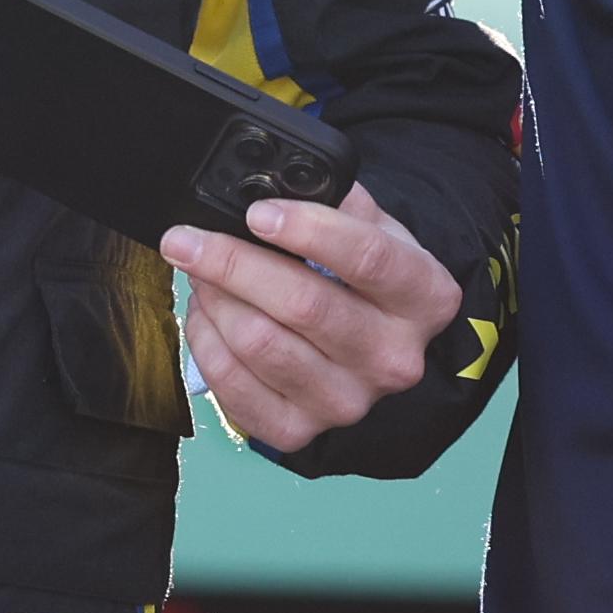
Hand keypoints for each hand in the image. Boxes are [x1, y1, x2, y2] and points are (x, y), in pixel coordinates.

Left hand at [162, 185, 461, 454]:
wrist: (369, 342)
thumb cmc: (364, 278)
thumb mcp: (373, 229)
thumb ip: (336, 201)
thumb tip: (274, 181)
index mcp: (425, 297)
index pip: (368, 259)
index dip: (307, 230)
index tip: (255, 212)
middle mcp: (394, 358)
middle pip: (303, 305)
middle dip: (231, 263)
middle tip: (187, 238)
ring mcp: (348, 402)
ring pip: (260, 344)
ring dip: (215, 299)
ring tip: (201, 273)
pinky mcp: (300, 431)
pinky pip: (233, 386)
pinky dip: (205, 342)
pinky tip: (207, 314)